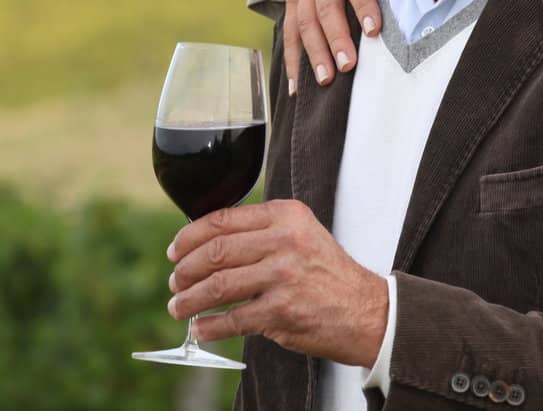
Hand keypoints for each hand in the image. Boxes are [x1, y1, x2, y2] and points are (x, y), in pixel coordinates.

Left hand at [166, 199, 388, 365]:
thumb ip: (261, 231)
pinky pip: (233, 319)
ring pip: (218, 285)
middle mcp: (284, 241)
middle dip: (186, 269)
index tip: (175, 250)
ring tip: (178, 306)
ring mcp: (283, 277)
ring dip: (190, 298)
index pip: (223, 219)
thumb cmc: (328, 273)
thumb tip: (206, 242)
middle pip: (216, 251)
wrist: (367, 311)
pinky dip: (210, 326)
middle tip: (175, 281)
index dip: (190, 236)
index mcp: (285, 216)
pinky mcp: (282, 312)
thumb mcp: (301, 234)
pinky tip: (201, 327)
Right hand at [284, 0, 378, 93]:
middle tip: (348, 66)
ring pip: (306, 21)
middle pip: (327, 7)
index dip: (364, 5)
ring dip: (315, 52)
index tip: (374, 30)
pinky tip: (298, 85)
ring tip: (325, 80)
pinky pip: (290, 30)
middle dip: (336, 38)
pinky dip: (292, 58)